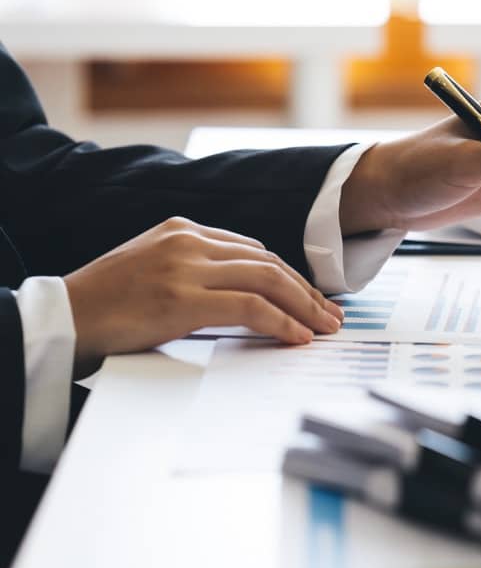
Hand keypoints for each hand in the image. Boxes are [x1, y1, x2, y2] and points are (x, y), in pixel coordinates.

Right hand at [64, 218, 342, 376]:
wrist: (61, 320)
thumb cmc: (106, 305)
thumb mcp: (154, 271)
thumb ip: (196, 271)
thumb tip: (247, 295)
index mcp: (183, 230)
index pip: (253, 251)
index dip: (289, 276)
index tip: (311, 298)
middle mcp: (189, 241)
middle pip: (268, 263)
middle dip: (306, 292)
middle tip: (331, 315)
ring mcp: (186, 267)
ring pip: (267, 280)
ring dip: (304, 306)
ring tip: (325, 327)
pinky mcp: (183, 298)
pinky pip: (250, 307)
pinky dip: (281, 322)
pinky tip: (297, 336)